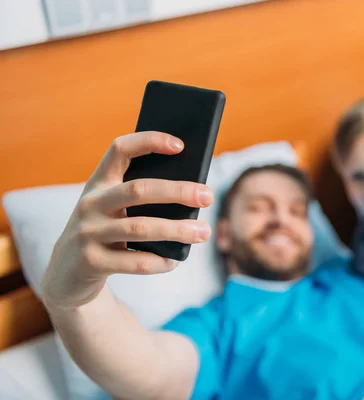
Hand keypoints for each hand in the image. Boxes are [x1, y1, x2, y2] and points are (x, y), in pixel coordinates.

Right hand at [41, 131, 213, 308]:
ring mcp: (88, 233)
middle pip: (139, 189)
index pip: (120, 149)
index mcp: (98, 183)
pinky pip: (136, 261)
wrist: (66, 274)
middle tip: (208, 196)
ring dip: (178, 230)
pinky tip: (175, 260)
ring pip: (141, 227)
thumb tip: (192, 196)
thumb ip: (140, 199)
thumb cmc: (104, 233)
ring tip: (203, 232)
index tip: (180, 145)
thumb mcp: (112, 210)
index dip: (149, 141)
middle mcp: (90, 203)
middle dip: (178, 191)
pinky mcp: (91, 262)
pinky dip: (161, 262)